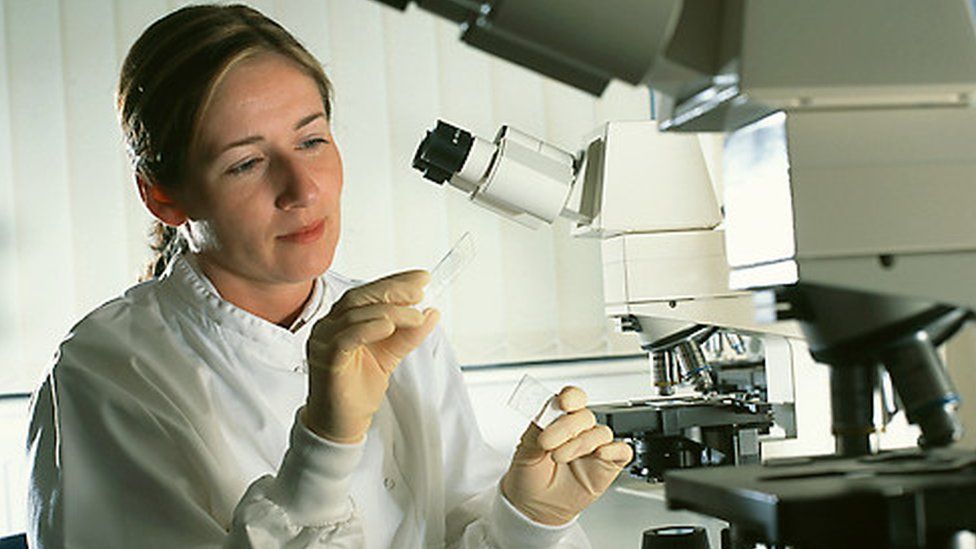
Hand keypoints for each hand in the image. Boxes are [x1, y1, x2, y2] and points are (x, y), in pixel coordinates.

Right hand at [303, 270, 438, 442]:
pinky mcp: (325, 359)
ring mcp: (323, 341)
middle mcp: (329, 326)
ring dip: (389, 312)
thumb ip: (408, 334)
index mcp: (343, 320)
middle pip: (360, 297)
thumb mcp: (390, 356)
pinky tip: (388, 327)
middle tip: (420, 290)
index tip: (422, 277)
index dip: (395, 282)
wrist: (342, 424)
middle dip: (393, 290)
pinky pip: (345, 338)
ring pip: (355, 315)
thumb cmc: (358, 389)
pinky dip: (368, 329)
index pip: (368, 293)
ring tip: (415, 316)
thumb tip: (431, 312)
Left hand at [500, 387, 632, 524]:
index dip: (572, 397)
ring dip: (580, 443)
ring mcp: (593, 448)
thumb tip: (547, 414)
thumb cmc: (530, 476)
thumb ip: (536, 430)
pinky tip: (599, 454)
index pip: (573, 398)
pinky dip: (614, 449)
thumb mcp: (524, 451)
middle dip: (566, 427)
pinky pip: (622, 451)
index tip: (562, 404)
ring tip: (559, 457)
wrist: (535, 507)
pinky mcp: (607, 465)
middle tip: (547, 443)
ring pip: (601, 432)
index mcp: (560, 420)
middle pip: (586, 416)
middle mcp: (579, 431)